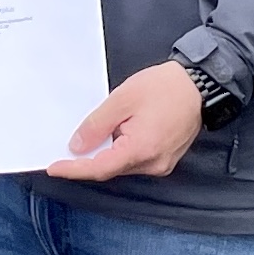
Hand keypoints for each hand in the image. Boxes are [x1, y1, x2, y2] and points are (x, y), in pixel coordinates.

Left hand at [46, 61, 204, 181]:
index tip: (54, 168)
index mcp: (142, 150)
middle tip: (70, 144)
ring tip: (101, 130)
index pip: (99, 168)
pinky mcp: (165, 159)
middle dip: (89, 158)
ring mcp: (161, 164)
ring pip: (122, 164)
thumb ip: (97, 125)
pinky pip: (135, 159)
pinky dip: (121, 150)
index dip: (74, 169)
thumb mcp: (123, 99)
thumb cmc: (165, 87)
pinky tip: (117, 133)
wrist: (199, 85)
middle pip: (111, 168)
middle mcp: (153, 164)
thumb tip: (78, 146)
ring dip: (107, 152)